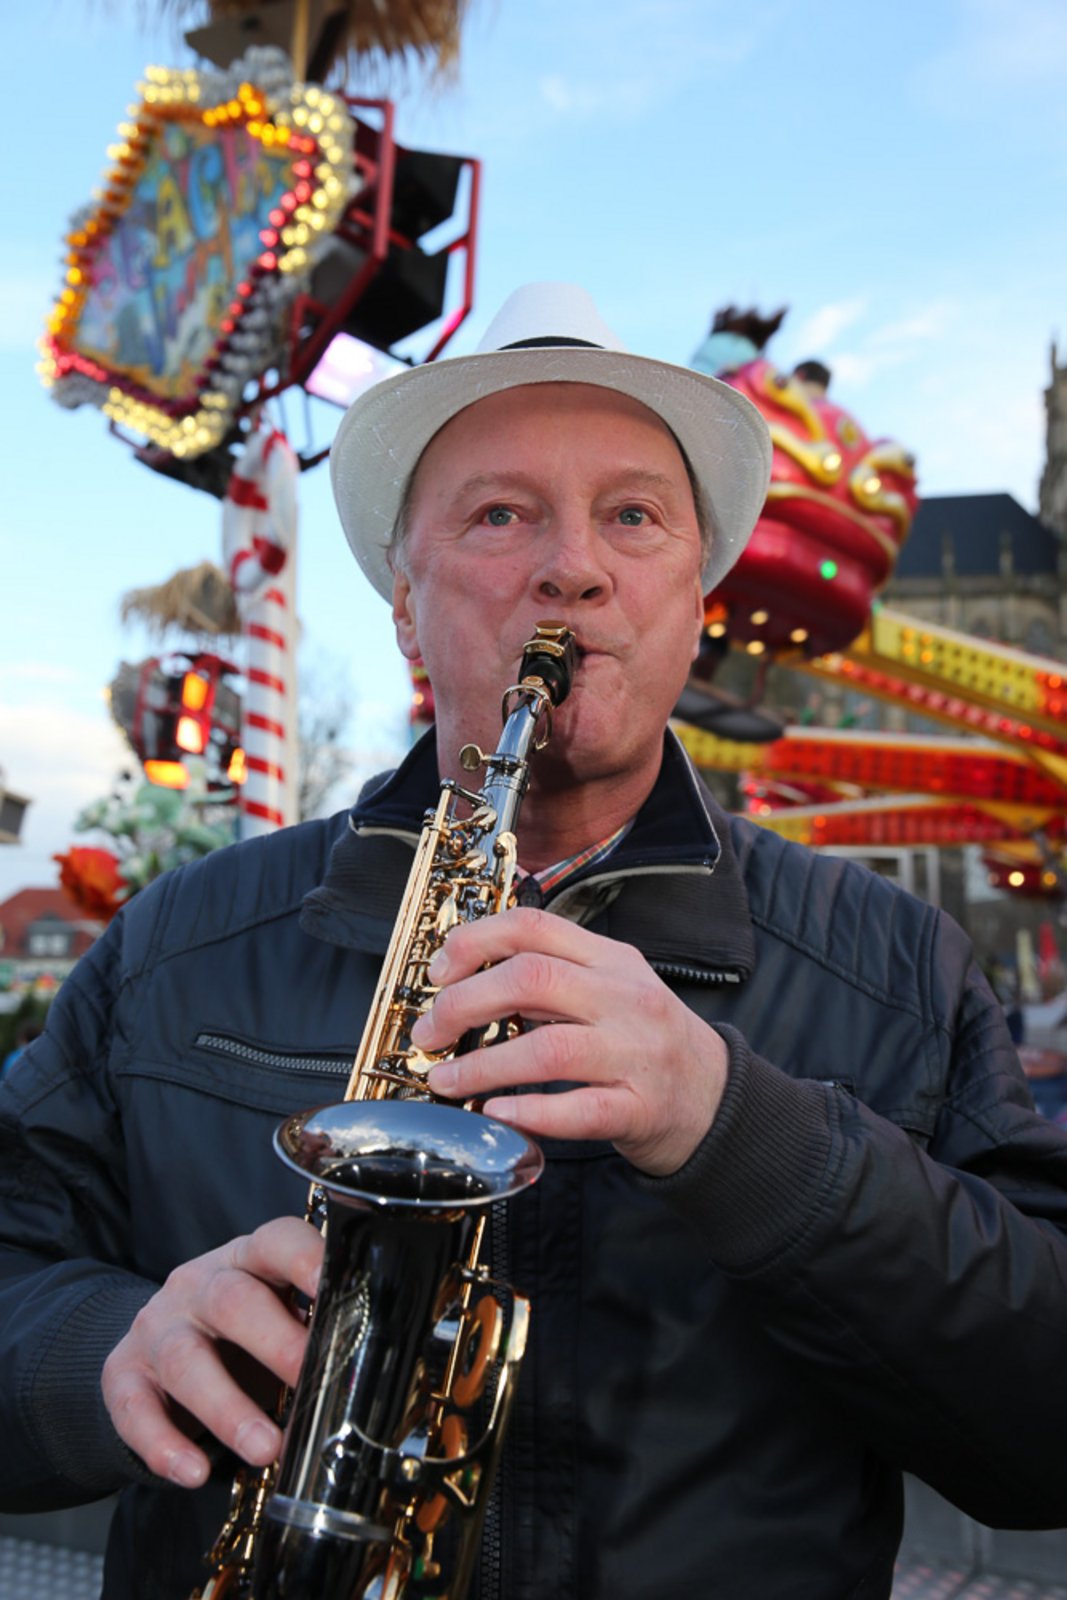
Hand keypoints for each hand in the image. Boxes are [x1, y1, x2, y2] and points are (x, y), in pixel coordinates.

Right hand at [101, 1216, 323, 1488]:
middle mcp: (199, 1284)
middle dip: (276, 1342)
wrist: (157, 1345)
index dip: (306, 1260)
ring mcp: (158, 1326)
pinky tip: (193, 1472)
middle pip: (232, 1300)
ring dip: (228, 1409)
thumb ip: (313, 1324)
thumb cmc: (240, 1331)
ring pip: (186, 1360)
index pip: (275, 1241)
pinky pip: (135, 1408)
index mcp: (248, 1259)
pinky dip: (164, 1443)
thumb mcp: (276, 1311)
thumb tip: (373, 1363)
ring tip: (266, 1449)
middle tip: (312, 1382)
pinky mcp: (124, 1373)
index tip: (340, 1291)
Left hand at [412, 906, 728, 1175]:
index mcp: (611, 960)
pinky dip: (531, 1111)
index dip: (474, 943)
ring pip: (549, 1048)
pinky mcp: (640, 1109)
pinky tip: (495, 1113)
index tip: (438, 973)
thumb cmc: (645, 1041)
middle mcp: (625, 998)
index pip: (534, 927)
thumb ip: (551, 977)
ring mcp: (636, 1054)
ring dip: (483, 1065)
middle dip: (465, 1004)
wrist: (716, 1098)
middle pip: (532, 980)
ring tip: (445, 1081)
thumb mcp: (609, 988)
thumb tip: (465, 981)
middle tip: (430, 1034)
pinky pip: (579, 1109)